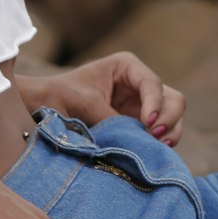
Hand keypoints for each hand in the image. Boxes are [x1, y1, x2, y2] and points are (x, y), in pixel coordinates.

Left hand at [21, 52, 185, 146]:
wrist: (45, 107)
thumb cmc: (61, 96)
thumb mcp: (86, 104)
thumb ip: (113, 119)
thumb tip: (139, 140)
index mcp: (127, 67)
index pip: (152, 83)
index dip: (156, 104)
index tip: (147, 123)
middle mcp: (139, 84)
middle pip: (173, 99)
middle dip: (168, 118)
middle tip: (155, 137)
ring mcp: (143, 105)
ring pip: (172, 117)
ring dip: (169, 132)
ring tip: (156, 146)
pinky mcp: (141, 124)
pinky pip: (163, 133)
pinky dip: (162, 143)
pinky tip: (152, 151)